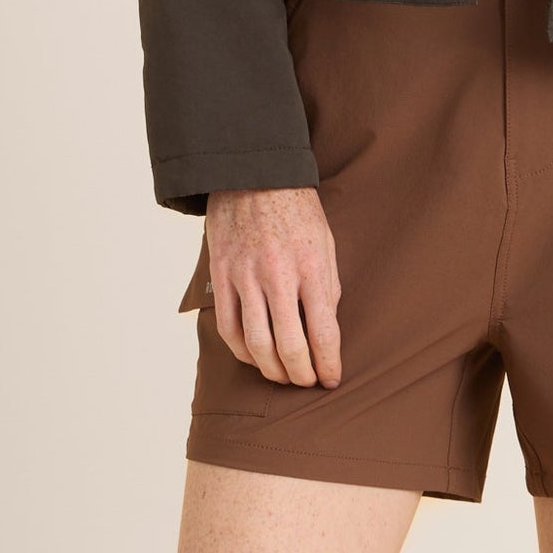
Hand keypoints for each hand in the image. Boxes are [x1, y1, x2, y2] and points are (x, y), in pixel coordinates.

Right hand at [203, 186, 343, 390]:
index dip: (329, 364)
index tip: (332, 379)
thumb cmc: (296, 207)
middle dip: (302, 375)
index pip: (324, 331)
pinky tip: (256, 356)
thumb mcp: (325, 241)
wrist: (252, 171)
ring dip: (272, 371)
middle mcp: (277, 275)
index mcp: (310, 265)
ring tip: (284, 376)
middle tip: (308, 382)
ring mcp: (244, 276)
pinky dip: (243, 352)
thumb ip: (327, 285)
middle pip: (289, 346)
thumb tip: (326, 329)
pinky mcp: (220, 275)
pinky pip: (228, 328)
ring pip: (256, 345)